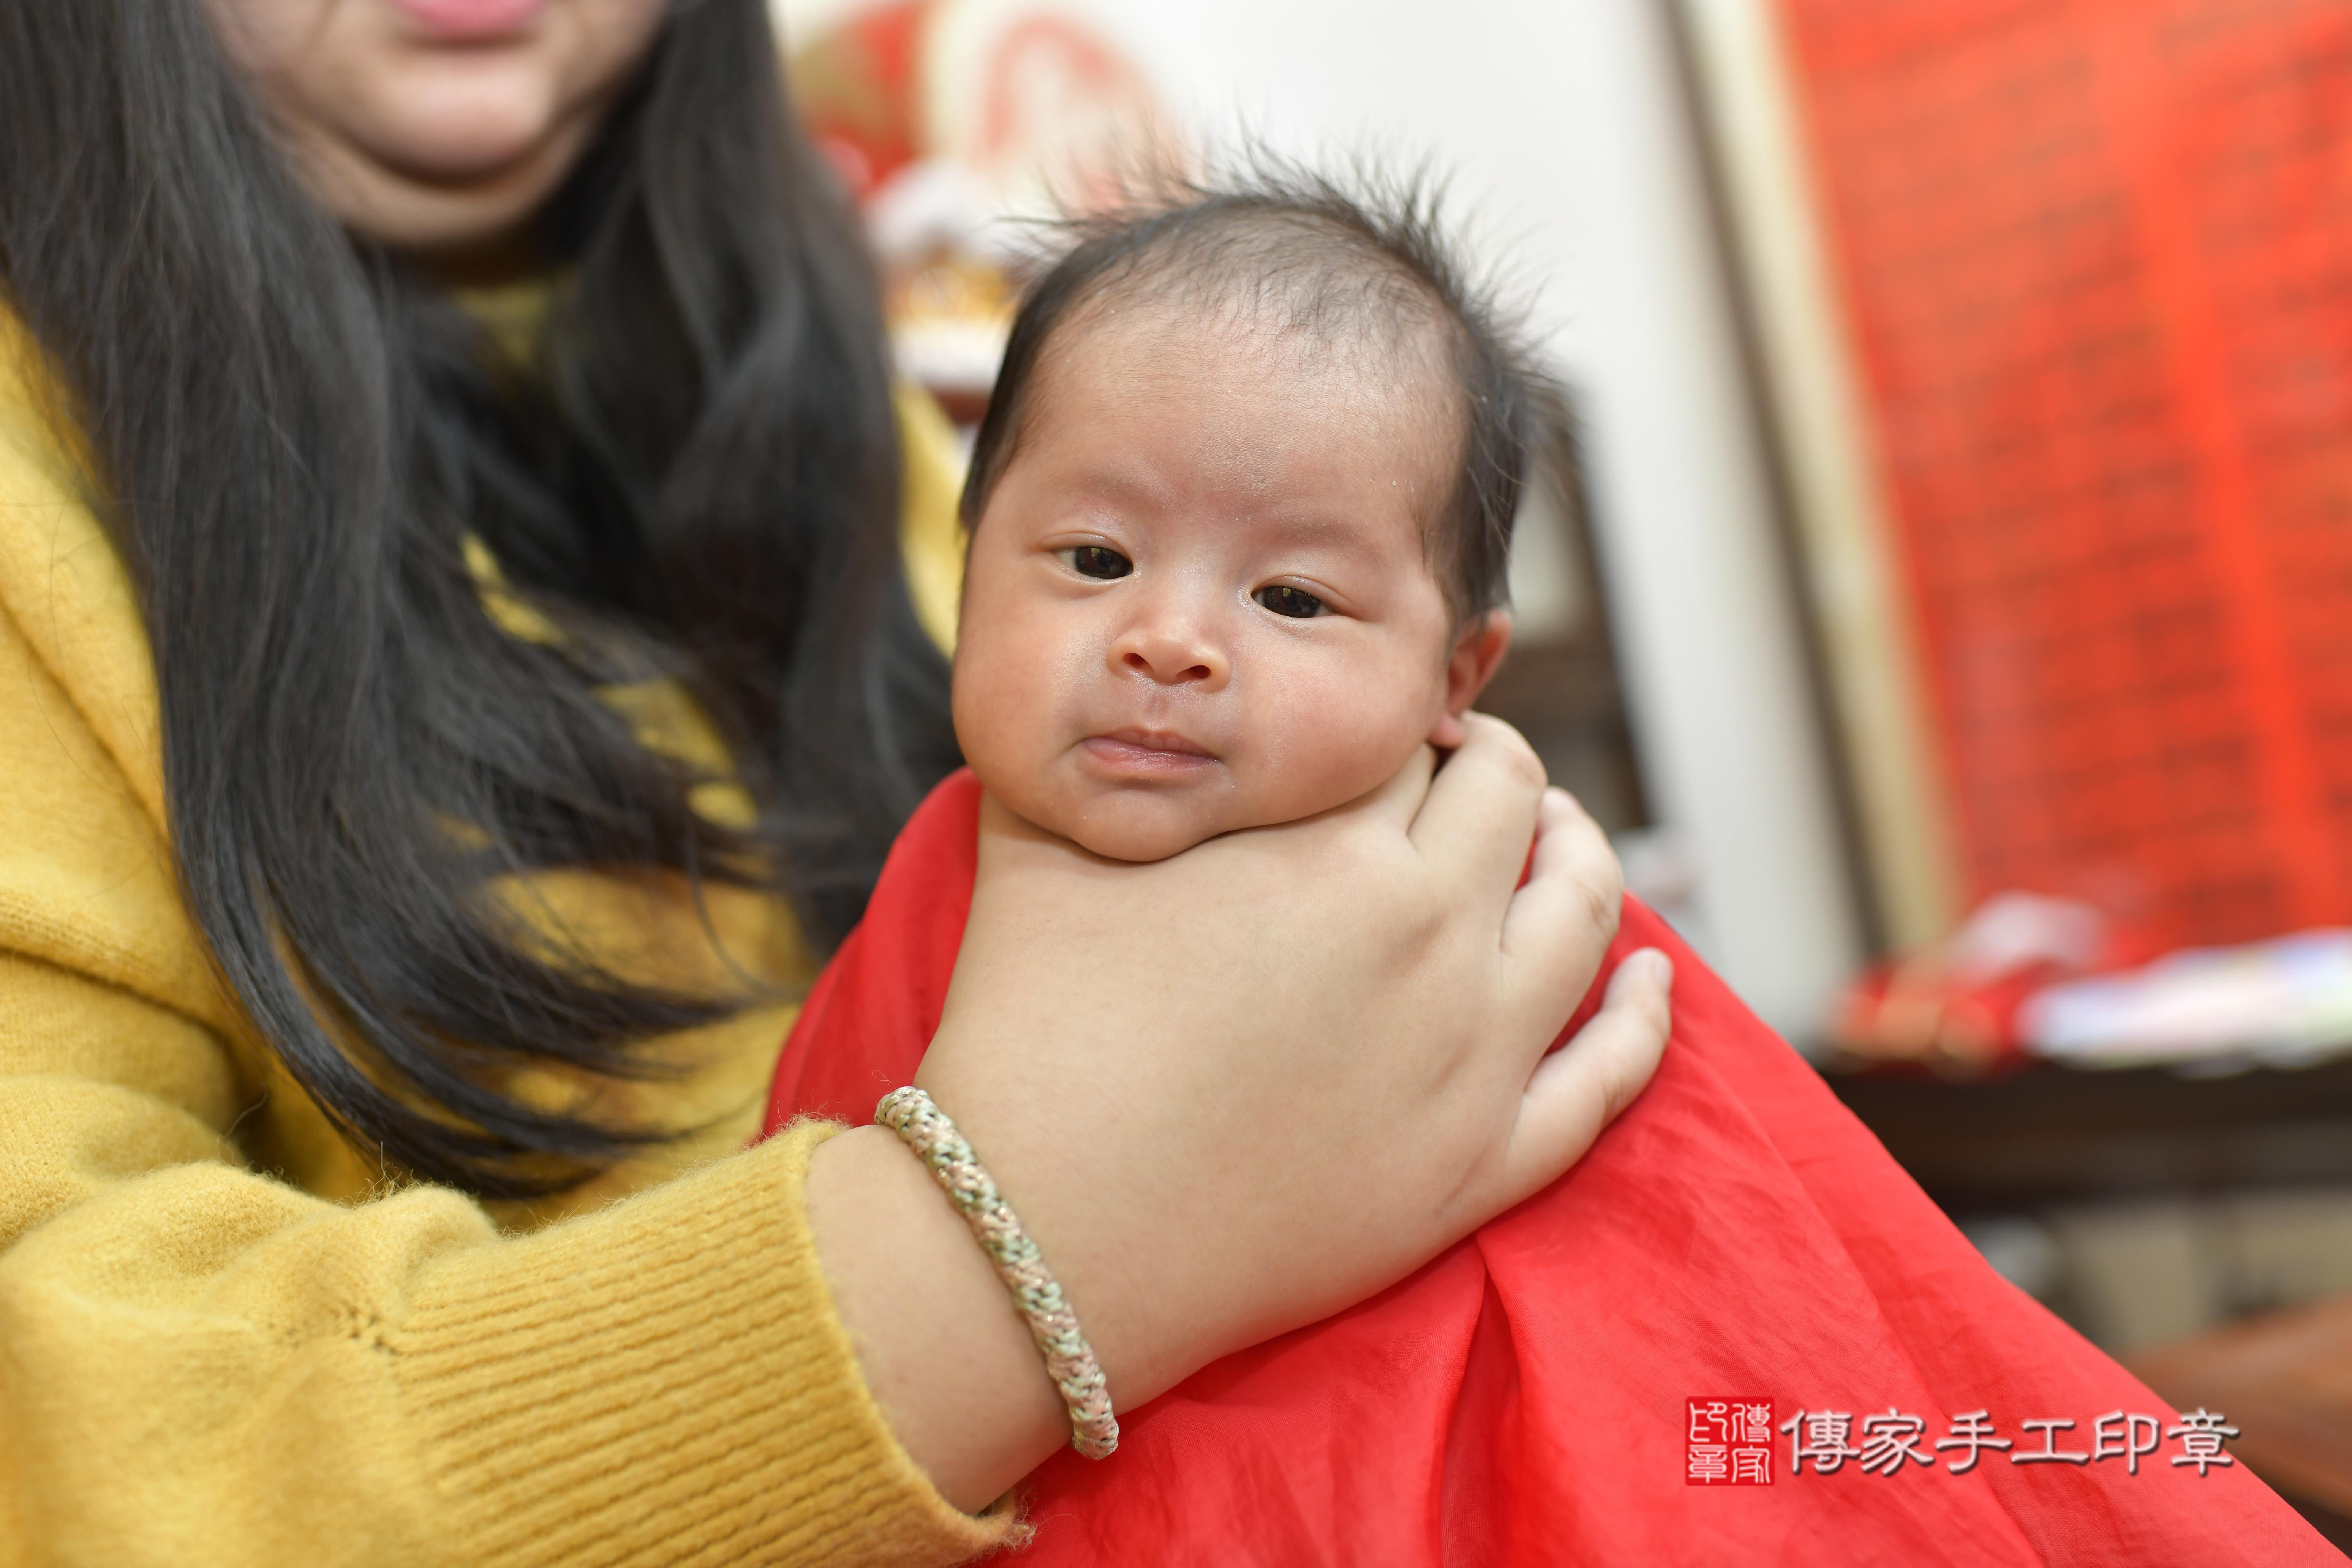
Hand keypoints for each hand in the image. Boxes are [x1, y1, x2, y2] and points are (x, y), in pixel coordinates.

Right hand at [805, 715, 1671, 1508]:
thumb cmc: (1027, 1034)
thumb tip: (1104, 698)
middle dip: (1490, 765)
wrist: (1035, 1237)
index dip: (1392, 719)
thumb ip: (1086, 751)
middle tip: (1454, 766)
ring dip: (1578, 854)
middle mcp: (1427, 937)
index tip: (1373, 728)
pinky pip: (1604, 1082)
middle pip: (1512, 802)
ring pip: (1583, 916)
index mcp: (1331, 848)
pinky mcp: (1477, 1169)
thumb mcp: (1035, 846)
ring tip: (1556, 837)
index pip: (1407, 737)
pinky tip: (1651, 976)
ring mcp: (1468, 1060)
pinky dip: (1642, 1017)